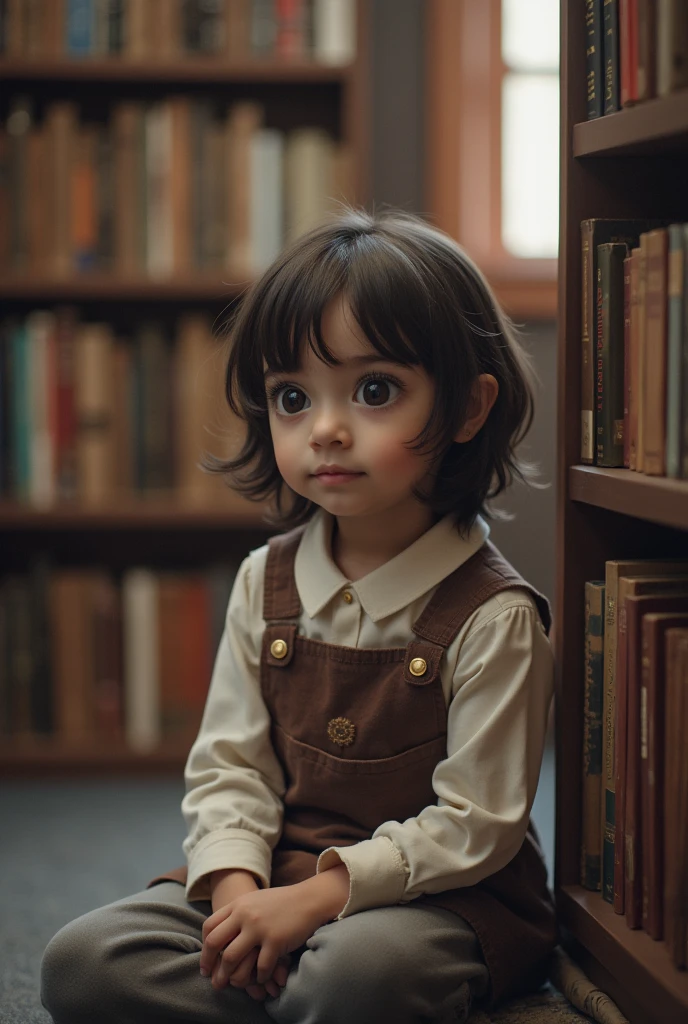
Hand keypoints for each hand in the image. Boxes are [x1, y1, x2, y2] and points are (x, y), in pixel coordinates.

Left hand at [201, 864, 349, 992]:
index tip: (207, 962)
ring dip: (230, 976)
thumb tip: (219, 935)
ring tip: (233, 984)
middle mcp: (245, 914)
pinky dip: (259, 978)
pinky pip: (260, 967)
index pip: (209, 927)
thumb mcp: (255, 901)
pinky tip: (262, 979)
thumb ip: (237, 913)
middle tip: (213, 979)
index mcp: (238, 904)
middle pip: (215, 943)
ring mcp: (259, 927)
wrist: (309, 899)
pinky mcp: (275, 940)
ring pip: (231, 958)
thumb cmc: (282, 902)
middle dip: (209, 964)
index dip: (204, 948)